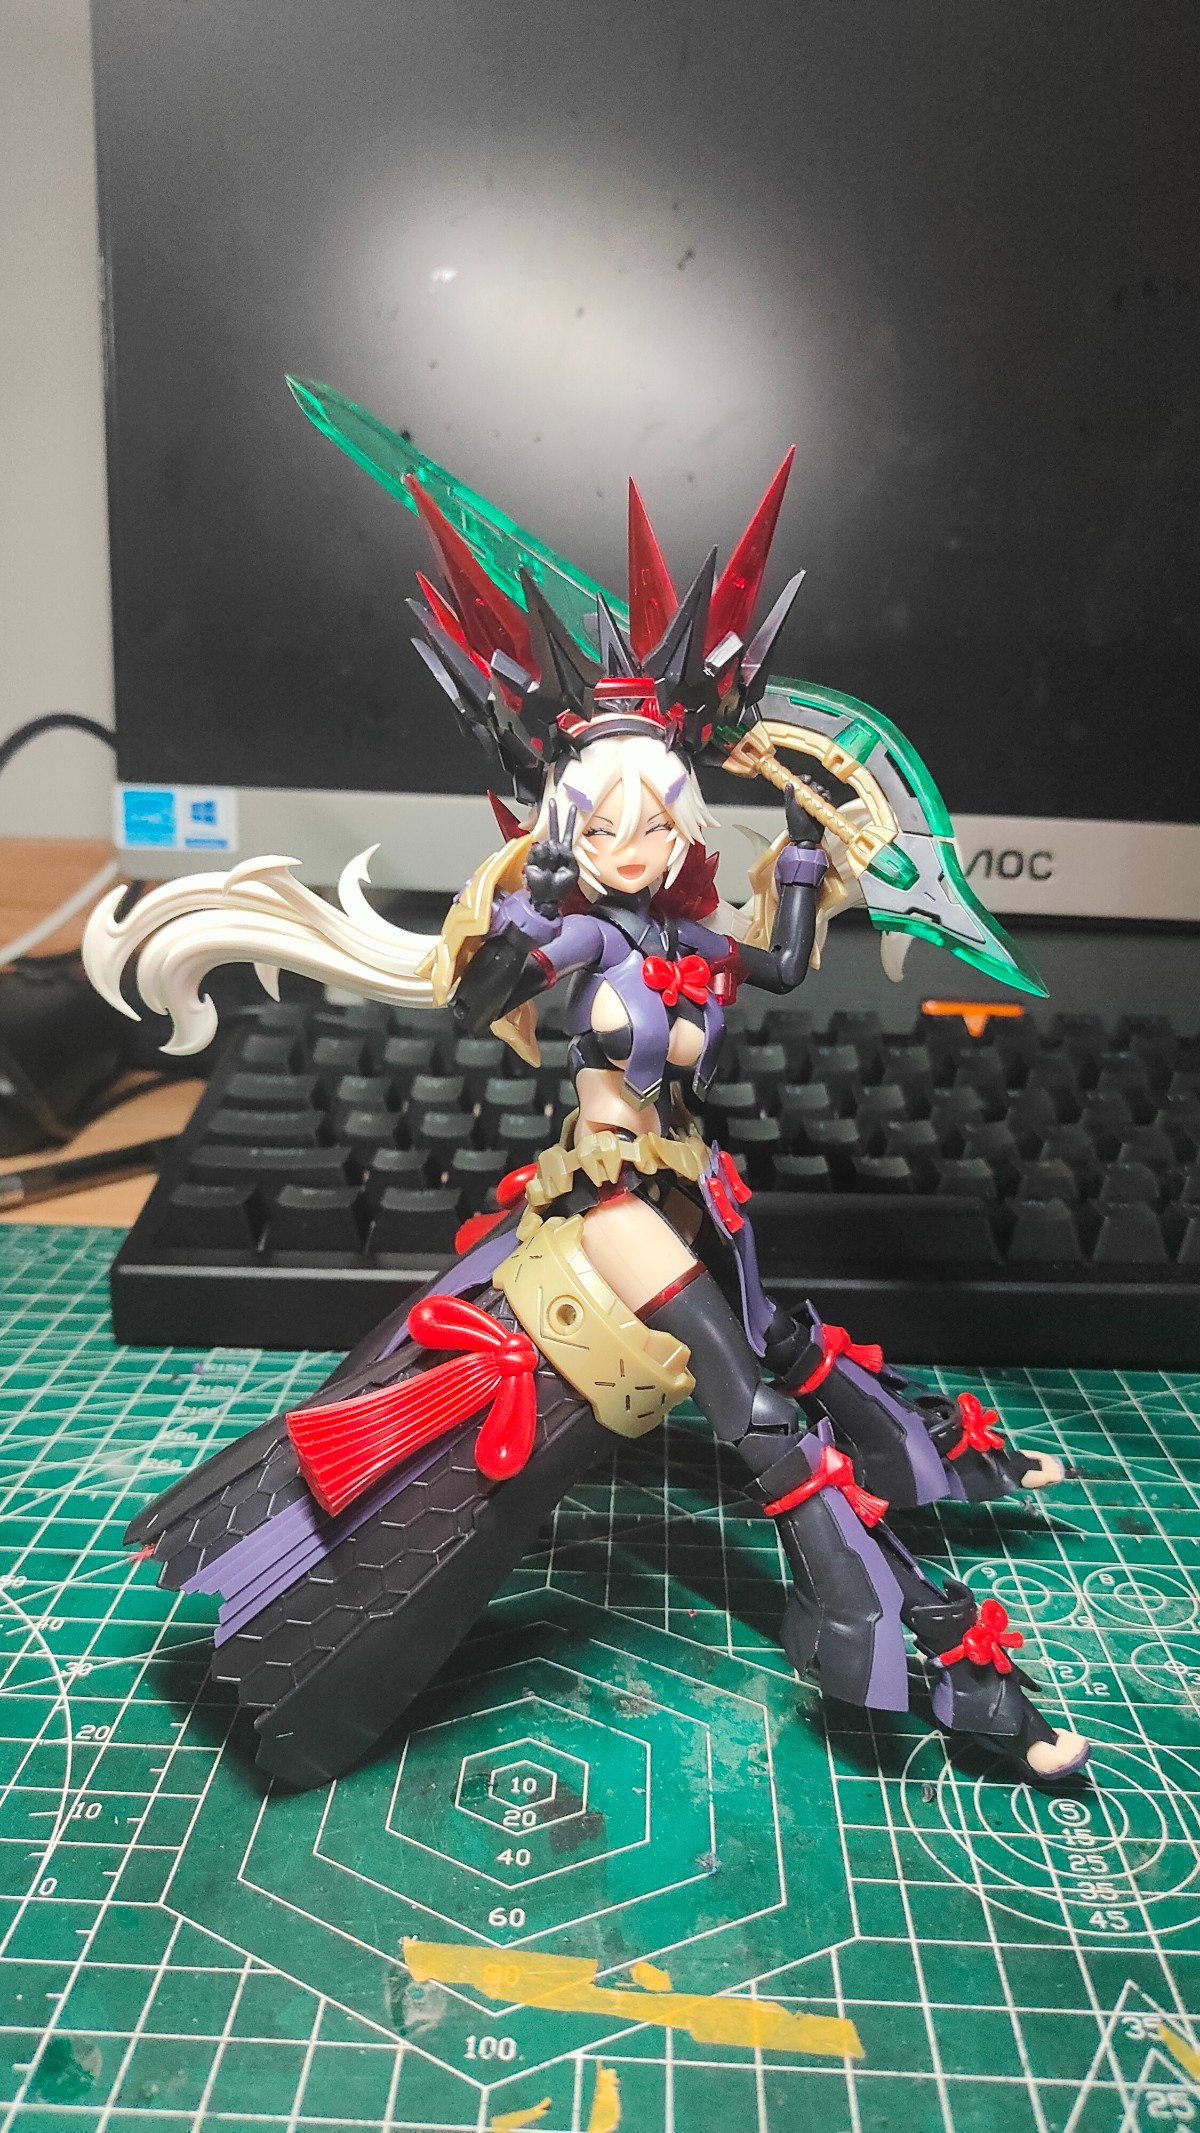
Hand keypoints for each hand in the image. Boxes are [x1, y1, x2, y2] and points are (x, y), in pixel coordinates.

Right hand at [525, 799, 579, 915]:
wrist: (548, 897)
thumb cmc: (561, 888)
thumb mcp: (572, 871)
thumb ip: (568, 855)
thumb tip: (557, 845)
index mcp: (566, 853)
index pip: (569, 833)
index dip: (571, 820)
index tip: (574, 808)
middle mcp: (554, 851)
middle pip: (554, 829)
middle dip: (554, 815)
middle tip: (552, 802)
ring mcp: (543, 854)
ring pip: (548, 843)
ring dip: (551, 855)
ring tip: (551, 866)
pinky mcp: (532, 858)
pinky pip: (538, 851)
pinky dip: (542, 857)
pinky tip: (543, 865)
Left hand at [784, 781, 825, 847]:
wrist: (807, 838)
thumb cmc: (796, 827)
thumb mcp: (791, 809)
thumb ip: (789, 796)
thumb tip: (789, 783)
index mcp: (795, 798)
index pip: (799, 784)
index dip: (803, 779)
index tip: (807, 779)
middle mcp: (804, 799)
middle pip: (811, 786)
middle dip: (814, 785)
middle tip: (815, 789)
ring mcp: (813, 803)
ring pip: (819, 791)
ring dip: (820, 791)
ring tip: (820, 794)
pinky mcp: (820, 808)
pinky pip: (825, 799)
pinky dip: (826, 797)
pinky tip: (825, 798)